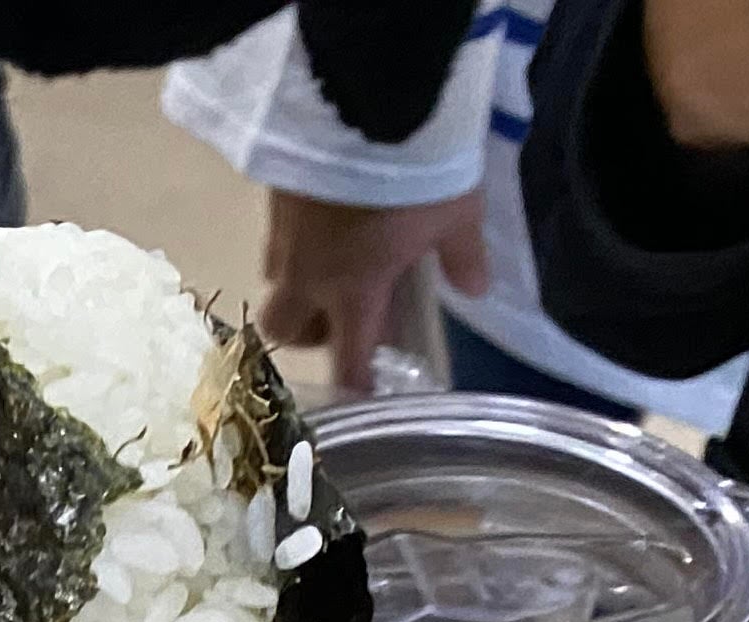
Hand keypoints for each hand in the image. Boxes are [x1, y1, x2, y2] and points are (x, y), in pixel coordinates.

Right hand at [260, 188, 488, 388]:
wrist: (366, 102)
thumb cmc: (415, 172)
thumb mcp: (456, 214)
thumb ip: (462, 257)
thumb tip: (474, 289)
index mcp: (353, 291)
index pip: (347, 358)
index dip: (355, 382)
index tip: (362, 391)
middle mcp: (308, 275)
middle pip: (285, 329)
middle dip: (308, 332)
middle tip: (340, 314)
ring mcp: (284, 236)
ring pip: (275, 283)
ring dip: (298, 286)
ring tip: (332, 261)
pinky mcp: (274, 198)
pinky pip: (277, 239)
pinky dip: (297, 244)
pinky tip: (325, 220)